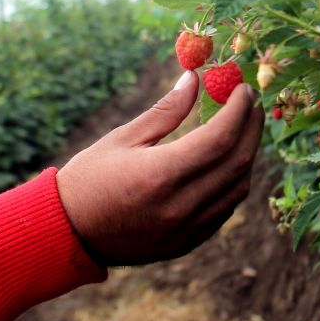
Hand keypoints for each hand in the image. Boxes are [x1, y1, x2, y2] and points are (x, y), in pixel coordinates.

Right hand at [56, 71, 263, 266]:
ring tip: (244, 129)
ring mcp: (187, 229)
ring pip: (238, 188)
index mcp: (160, 175)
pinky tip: (229, 161)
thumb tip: (195, 78)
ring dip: (248, 155)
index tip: (243, 89)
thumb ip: (166, 110)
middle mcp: (180, 205)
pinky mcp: (189, 242)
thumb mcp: (123, 138)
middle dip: (252, 128)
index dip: (238, 110)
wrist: (67, 234)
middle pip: (238, 162)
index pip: (220, 138)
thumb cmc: (89, 179)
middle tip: (252, 104)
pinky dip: (235, 181)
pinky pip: (226, 208)